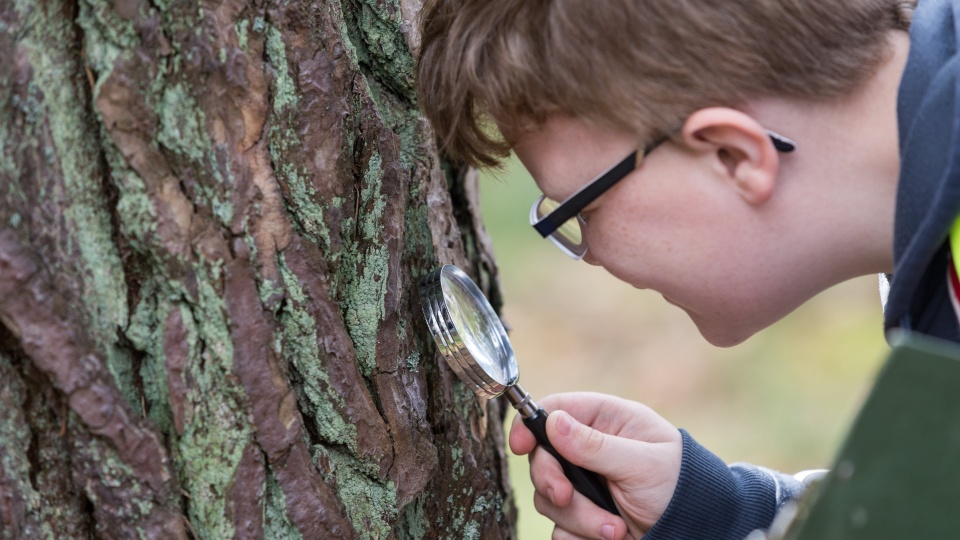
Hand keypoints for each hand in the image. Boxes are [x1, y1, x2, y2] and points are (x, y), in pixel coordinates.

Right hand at [509, 392, 682, 539]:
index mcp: (605, 420)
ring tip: (614, 529)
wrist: (698, 529)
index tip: (521, 447)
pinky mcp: (584, 517)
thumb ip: (596, 445)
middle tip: (567, 497)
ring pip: (549, 499)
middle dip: (553, 483)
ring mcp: (585, 484)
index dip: (531, 426)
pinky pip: (560, 528)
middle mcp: (589, 449)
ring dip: (578, 518)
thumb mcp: (642, 463)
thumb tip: (553, 422)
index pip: (554, 410)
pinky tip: (611, 536)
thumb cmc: (680, 485)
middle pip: (542, 458)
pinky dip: (579, 536)